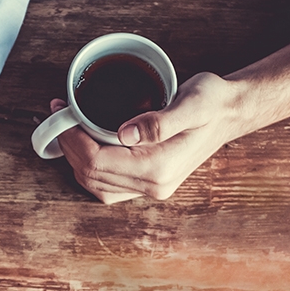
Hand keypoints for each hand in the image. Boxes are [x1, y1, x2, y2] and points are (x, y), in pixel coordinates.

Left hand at [54, 72, 247, 203]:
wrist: (231, 112)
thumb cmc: (214, 102)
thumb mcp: (192, 103)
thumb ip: (159, 121)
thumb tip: (124, 133)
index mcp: (159, 168)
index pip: (99, 161)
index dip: (73, 139)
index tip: (62, 112)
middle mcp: (155, 185)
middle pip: (92, 176)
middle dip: (68, 146)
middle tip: (58, 115)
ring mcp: (153, 187)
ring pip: (97, 185)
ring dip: (75, 159)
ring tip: (66, 128)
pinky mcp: (151, 181)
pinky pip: (109, 185)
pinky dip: (90, 167)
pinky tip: (84, 145)